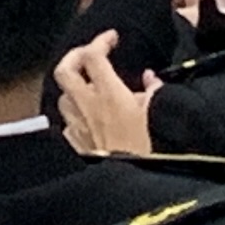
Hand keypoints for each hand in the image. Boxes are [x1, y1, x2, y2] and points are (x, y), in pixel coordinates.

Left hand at [54, 37, 161, 158]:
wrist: (139, 186)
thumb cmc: (153, 151)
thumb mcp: (161, 114)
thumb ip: (155, 91)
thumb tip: (150, 78)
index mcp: (109, 94)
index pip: (92, 55)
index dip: (100, 40)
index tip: (112, 38)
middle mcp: (88, 107)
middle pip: (64, 70)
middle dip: (75, 56)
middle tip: (90, 54)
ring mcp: (79, 128)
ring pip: (63, 97)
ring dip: (73, 88)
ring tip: (89, 86)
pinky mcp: (79, 147)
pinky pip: (68, 125)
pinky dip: (75, 117)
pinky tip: (87, 118)